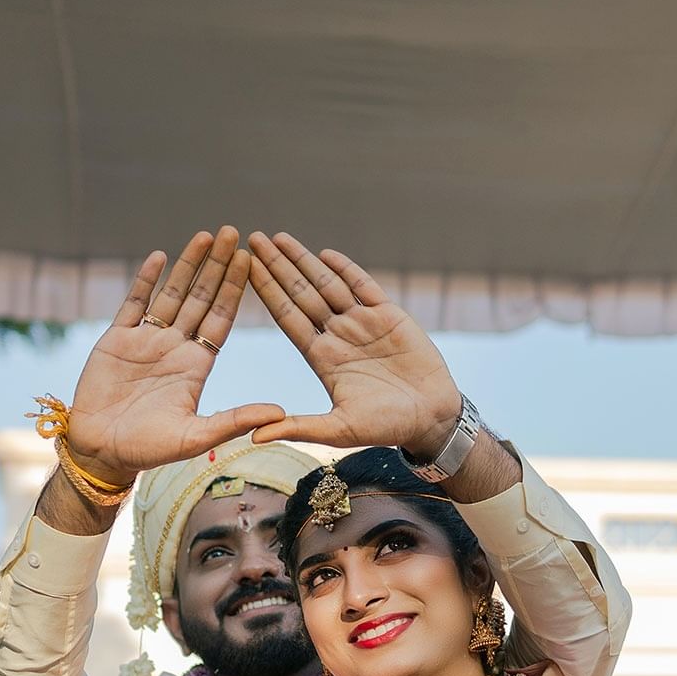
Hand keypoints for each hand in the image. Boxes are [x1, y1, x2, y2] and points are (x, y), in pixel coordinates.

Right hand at [64, 227, 284, 483]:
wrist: (101, 452)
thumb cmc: (149, 450)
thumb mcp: (197, 436)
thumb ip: (235, 420)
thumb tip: (280, 413)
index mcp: (197, 365)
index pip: (222, 318)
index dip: (234, 288)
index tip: (250, 260)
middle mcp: (175, 347)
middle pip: (201, 297)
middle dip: (216, 265)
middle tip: (232, 232)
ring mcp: (146, 340)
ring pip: (171, 294)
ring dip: (187, 265)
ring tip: (204, 235)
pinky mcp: (116, 340)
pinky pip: (134, 303)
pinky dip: (145, 280)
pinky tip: (160, 256)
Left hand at [247, 232, 461, 458]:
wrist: (431, 418)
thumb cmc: (385, 427)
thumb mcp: (338, 429)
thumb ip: (298, 427)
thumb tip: (254, 436)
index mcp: (322, 357)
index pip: (287, 317)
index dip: (267, 292)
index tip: (245, 270)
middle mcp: (337, 335)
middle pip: (301, 293)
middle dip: (278, 267)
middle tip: (254, 239)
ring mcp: (362, 322)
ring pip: (327, 284)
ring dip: (304, 261)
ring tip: (279, 238)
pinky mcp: (389, 315)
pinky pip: (363, 286)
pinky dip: (346, 269)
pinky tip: (325, 254)